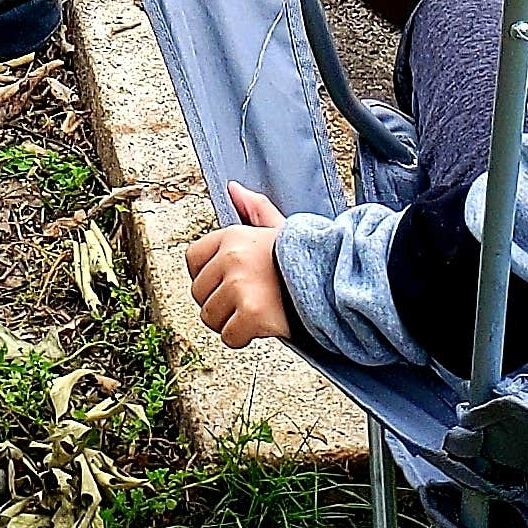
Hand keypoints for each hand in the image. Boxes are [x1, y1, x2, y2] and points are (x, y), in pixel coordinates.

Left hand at [184, 185, 291, 348]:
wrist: (334, 281)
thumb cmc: (306, 257)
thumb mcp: (278, 227)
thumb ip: (254, 208)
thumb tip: (233, 189)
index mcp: (233, 236)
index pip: (193, 258)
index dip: (206, 275)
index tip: (223, 282)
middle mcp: (232, 259)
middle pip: (199, 292)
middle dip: (219, 302)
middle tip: (245, 301)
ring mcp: (240, 286)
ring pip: (210, 317)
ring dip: (229, 321)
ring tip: (254, 312)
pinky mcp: (251, 314)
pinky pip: (229, 337)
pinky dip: (242, 338)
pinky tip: (260, 326)